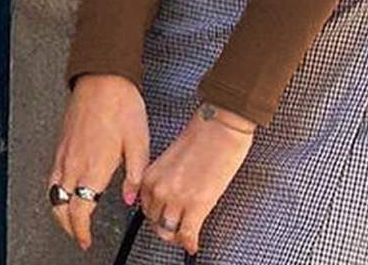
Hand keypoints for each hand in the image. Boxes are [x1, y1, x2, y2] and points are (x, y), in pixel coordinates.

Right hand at [47, 73, 149, 249]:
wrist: (103, 78)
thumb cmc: (121, 104)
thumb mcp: (138, 141)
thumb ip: (134, 174)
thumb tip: (130, 197)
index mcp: (93, 168)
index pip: (80, 212)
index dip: (81, 231)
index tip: (87, 239)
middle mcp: (73, 164)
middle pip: (60, 208)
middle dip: (68, 227)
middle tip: (79, 234)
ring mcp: (64, 154)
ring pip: (52, 194)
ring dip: (59, 211)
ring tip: (70, 218)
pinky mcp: (61, 143)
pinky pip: (51, 176)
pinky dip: (54, 191)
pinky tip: (64, 189)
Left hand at [139, 103, 256, 254]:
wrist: (221, 124)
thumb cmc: (204, 131)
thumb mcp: (174, 156)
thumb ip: (168, 176)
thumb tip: (173, 190)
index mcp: (152, 174)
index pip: (145, 206)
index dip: (157, 214)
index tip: (164, 215)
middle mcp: (159, 188)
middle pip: (155, 221)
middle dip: (166, 225)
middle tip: (177, 226)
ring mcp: (177, 199)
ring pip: (169, 231)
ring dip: (178, 235)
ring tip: (186, 234)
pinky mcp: (197, 205)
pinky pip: (188, 234)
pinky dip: (190, 243)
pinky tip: (194, 244)